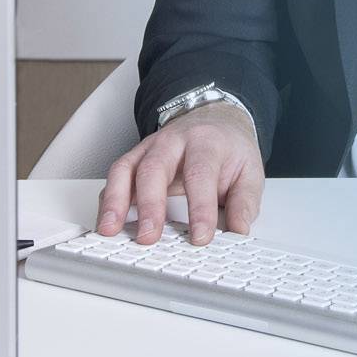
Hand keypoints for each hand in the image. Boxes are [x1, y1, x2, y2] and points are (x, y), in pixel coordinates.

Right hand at [96, 105, 263, 245]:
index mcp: (206, 143)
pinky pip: (115, 177)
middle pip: (155, 169)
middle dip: (149, 205)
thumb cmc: (228, 149)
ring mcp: (149, 149)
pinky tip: (106, 222)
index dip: (199, 208)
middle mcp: (173, 142)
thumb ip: (244, 203)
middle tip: (148, 237)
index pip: (200, 174)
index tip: (200, 237)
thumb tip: (239, 232)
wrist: (214, 120)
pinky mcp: (134, 160)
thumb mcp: (250, 171)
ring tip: (110, 229)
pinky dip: (107, 200)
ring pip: (125, 169)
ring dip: (115, 201)